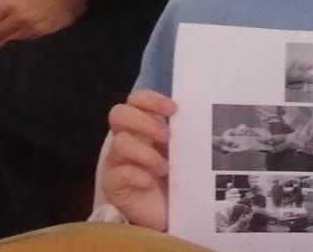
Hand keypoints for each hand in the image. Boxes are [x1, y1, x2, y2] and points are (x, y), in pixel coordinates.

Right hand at [103, 89, 176, 230]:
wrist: (171, 213)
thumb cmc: (178, 176)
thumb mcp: (183, 148)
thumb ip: (183, 129)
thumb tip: (199, 110)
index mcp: (142, 126)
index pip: (135, 100)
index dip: (150, 99)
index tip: (174, 109)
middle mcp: (125, 140)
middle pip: (118, 114)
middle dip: (145, 122)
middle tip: (167, 136)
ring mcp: (116, 163)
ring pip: (119, 143)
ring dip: (146, 153)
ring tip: (165, 168)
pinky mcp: (113, 186)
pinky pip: (117, 174)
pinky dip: (136, 175)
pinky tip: (150, 182)